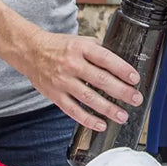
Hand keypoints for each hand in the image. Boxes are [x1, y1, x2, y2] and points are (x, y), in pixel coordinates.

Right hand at [22, 29, 142, 131]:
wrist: (30, 51)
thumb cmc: (59, 46)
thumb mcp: (79, 41)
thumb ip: (98, 51)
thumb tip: (120, 64)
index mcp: (80, 47)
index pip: (105, 58)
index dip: (122, 69)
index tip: (135, 78)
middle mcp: (71, 64)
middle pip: (100, 79)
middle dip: (121, 91)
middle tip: (136, 99)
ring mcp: (62, 81)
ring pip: (88, 98)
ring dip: (108, 109)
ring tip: (122, 116)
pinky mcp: (55, 95)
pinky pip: (73, 110)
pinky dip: (87, 119)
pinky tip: (101, 125)